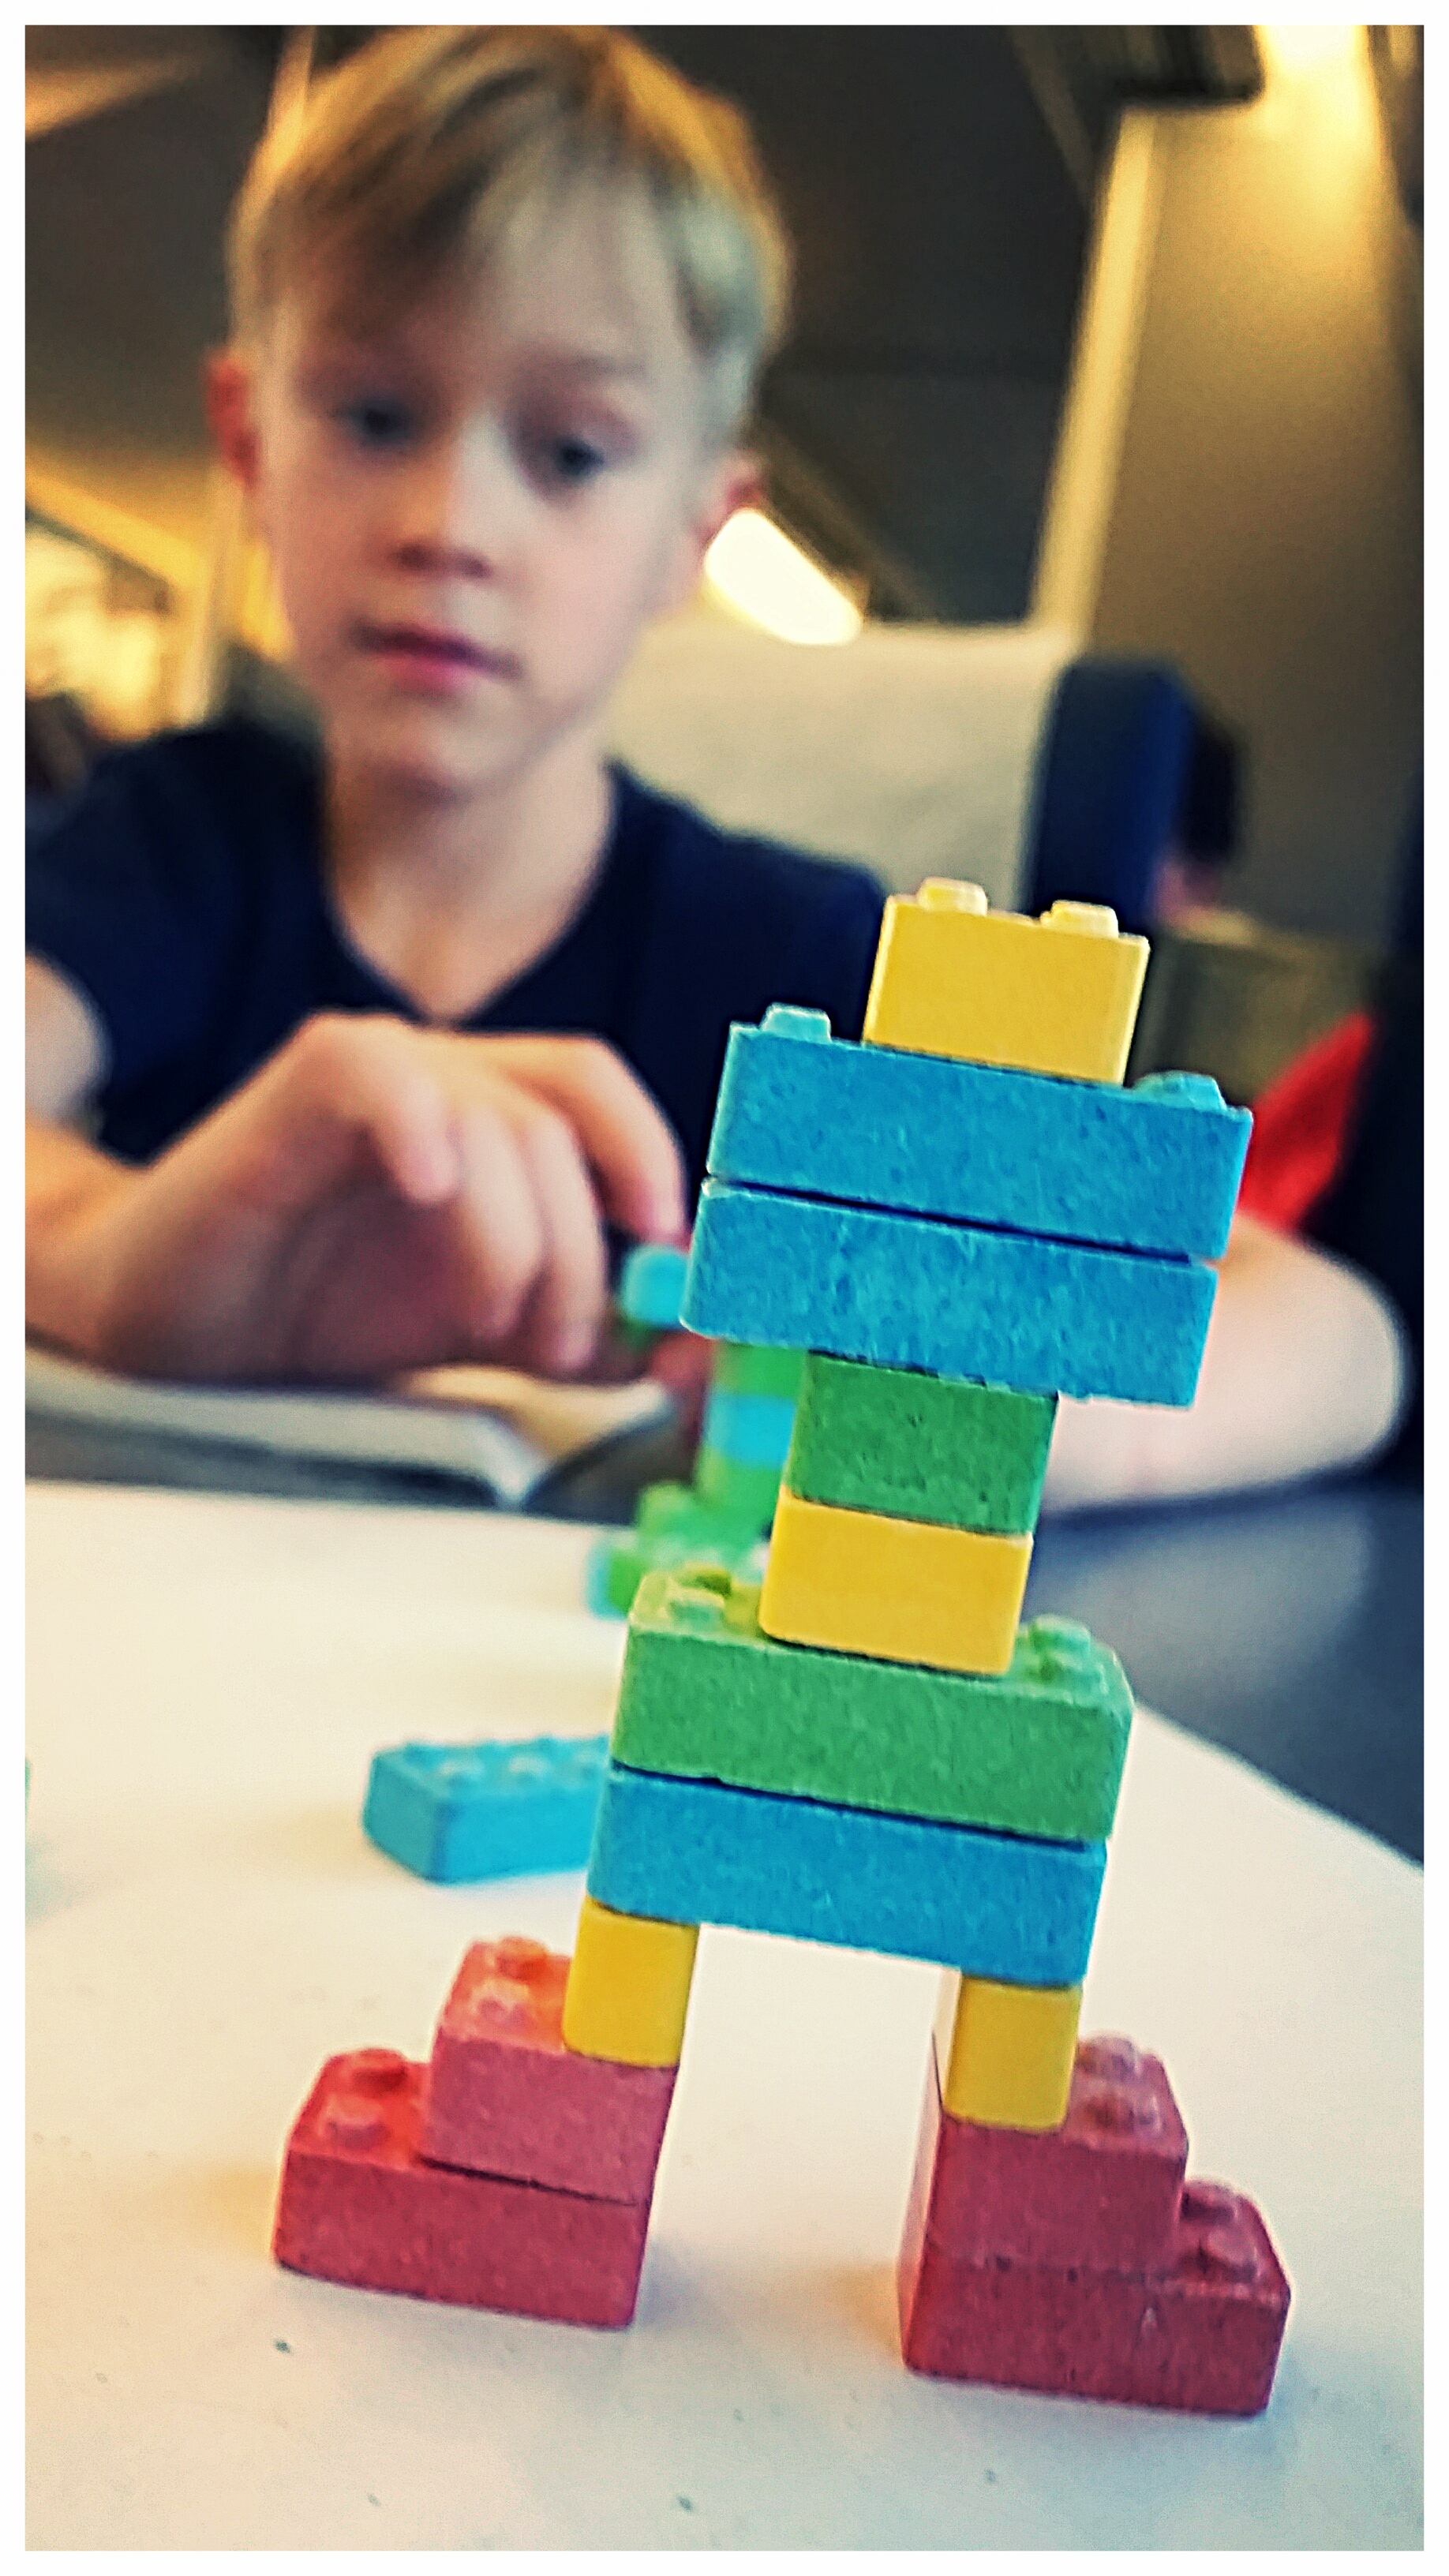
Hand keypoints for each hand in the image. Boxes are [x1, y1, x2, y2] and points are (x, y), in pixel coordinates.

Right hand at [28, 1015, 685, 1384]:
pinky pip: (381, 1072)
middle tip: (558, 1348)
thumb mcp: (487, 1332)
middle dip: (582, 1255)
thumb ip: (591, 1334)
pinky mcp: (300, 1082)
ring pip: (495, 1120)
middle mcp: (447, 1075)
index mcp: (498, 1113)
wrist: (176, 1324)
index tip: (675, 1266)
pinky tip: (427, 1192)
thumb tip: (698, 1354)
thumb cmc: (324, 1314)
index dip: (654, 1167)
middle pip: (561, 1129)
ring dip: (515, 1239)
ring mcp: (378, 1070)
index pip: (601, 1096)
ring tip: (486, 1325)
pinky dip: (420, 1129)